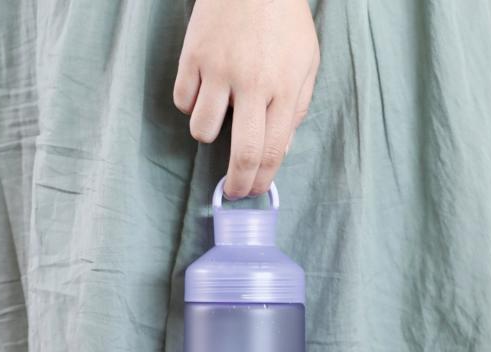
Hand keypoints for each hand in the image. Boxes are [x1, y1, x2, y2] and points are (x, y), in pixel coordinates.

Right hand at [173, 0, 319, 197]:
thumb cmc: (283, 20)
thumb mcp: (307, 61)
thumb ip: (298, 107)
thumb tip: (281, 150)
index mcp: (284, 87)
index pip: (272, 150)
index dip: (261, 180)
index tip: (254, 191)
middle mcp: (251, 83)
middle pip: (242, 152)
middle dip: (237, 182)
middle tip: (233, 191)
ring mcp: (218, 70)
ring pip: (202, 130)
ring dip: (208, 134)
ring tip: (218, 116)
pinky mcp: (192, 57)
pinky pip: (182, 102)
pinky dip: (190, 104)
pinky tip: (203, 90)